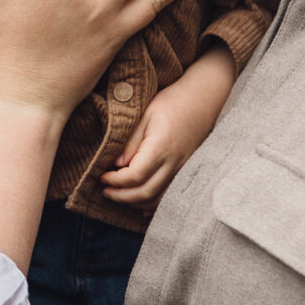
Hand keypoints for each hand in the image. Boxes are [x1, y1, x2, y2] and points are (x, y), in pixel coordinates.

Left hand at [101, 44, 236, 205]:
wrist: (203, 99)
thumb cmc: (172, 102)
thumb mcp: (145, 115)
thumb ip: (131, 141)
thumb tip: (117, 164)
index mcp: (161, 147)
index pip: (135, 176)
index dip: (116, 181)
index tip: (102, 177)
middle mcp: (174, 163)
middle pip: (145, 192)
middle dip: (121, 197)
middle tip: (105, 191)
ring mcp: (183, 169)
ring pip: (158, 198)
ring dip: (135, 202)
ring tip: (118, 196)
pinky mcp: (186, 171)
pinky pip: (170, 195)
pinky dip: (153, 204)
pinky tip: (141, 205)